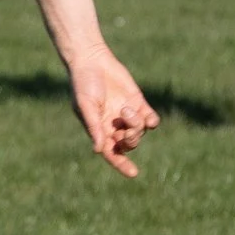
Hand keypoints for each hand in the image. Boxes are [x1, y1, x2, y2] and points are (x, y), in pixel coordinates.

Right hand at [65, 47, 160, 178]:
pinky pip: (151, 119)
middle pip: (129, 144)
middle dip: (131, 140)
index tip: (133, 173)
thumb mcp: (86, 106)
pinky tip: (148, 118)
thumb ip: (94, 127)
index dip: (122, 165)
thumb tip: (99, 150)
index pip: (113, 154)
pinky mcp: (138, 102)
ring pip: (140, 131)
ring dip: (136, 125)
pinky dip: (151, 122)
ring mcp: (127, 115)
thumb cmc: (83, 84)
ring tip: (126, 109)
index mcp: (100, 130)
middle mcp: (114, 126)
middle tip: (127, 129)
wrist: (92, 61)